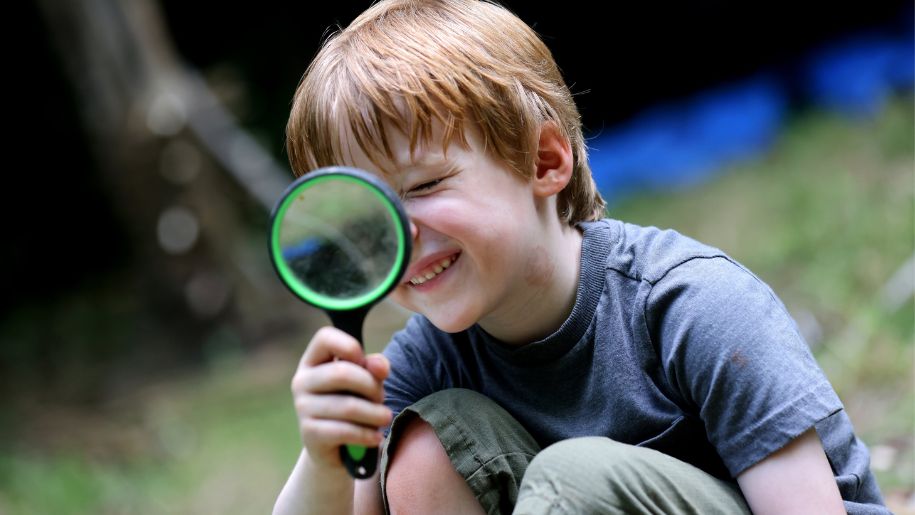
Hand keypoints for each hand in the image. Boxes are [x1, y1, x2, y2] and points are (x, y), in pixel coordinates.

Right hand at [290, 326, 392, 469]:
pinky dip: (367, 434)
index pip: (325, 337)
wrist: (336, 450)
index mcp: (313, 361)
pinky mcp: (309, 434)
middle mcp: (302, 381)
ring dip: (375, 414)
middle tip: (382, 399)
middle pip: (342, 373)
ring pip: (348, 406)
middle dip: (371, 386)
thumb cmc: (352, 405)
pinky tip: (376, 437)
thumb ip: (374, 369)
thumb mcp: (365, 383)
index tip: (363, 362)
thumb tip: (379, 366)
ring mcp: (302, 408)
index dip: (350, 346)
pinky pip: (344, 431)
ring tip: (385, 418)